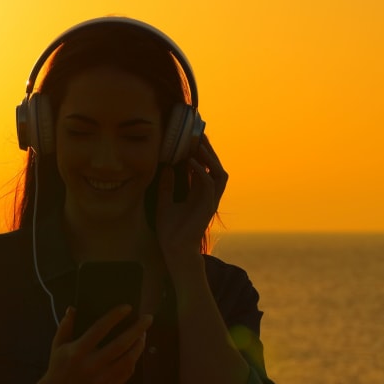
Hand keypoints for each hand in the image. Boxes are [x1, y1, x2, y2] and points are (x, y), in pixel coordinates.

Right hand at [42, 305, 152, 383]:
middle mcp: (91, 365)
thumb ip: (65, 326)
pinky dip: (133, 361)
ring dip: (139, 346)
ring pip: (128, 360)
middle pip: (120, 344)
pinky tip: (135, 352)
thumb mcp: (57, 345)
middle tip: (148, 318)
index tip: (127, 307)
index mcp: (78, 351)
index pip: (100, 329)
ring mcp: (101, 378)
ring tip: (144, 335)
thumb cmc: (58, 367)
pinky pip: (127, 373)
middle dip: (137, 330)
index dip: (115, 317)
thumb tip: (72, 309)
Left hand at [155, 133, 227, 259]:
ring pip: (219, 173)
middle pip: (215, 167)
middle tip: (198, 135)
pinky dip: (202, 172)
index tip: (191, 139)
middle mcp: (207, 195)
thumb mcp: (164, 202)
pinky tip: (191, 163)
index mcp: (199, 193)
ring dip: (210, 158)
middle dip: (208, 151)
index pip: (204, 168)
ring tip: (198, 145)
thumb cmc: (169, 230)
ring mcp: (210, 200)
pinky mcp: (208, 206)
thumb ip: (166, 186)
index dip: (200, 153)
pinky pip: (210, 184)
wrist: (173, 249)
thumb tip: (166, 168)